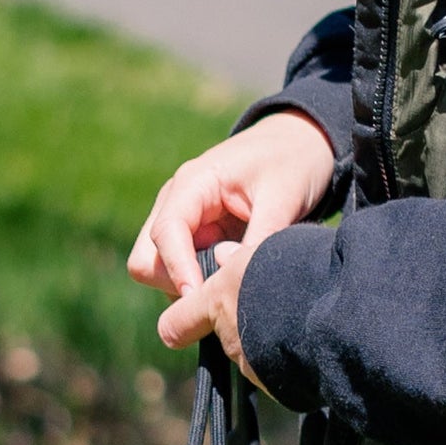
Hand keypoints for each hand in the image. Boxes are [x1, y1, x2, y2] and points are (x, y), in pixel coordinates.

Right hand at [128, 110, 336, 382]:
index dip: (178, 270)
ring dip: (188, 288)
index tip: (200, 300)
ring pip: (159, 271)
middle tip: (218, 297)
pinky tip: (232, 283)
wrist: (299, 143)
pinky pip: (182, 272)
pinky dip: (200, 286)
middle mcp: (176, 202)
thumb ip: (260, 237)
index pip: (165, 233)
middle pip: (146, 260)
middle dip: (174, 284)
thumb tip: (235, 282)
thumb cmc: (292, 161)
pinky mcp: (195, 238)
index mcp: (193, 183)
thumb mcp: (284, 196)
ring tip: (231, 289)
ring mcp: (182, 221)